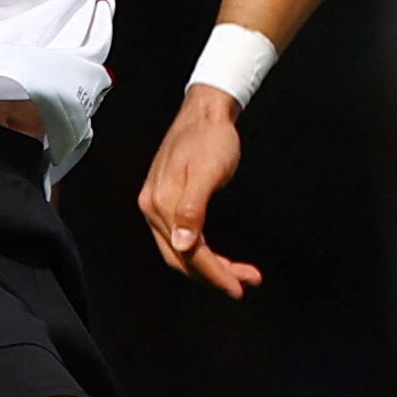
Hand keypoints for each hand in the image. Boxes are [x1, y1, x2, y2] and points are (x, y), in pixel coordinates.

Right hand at [137, 88, 260, 299]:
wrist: (206, 111)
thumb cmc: (210, 137)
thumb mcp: (207, 172)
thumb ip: (192, 210)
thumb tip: (182, 244)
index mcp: (160, 204)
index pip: (187, 252)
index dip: (214, 273)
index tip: (238, 286)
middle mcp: (153, 208)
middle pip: (181, 258)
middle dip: (213, 275)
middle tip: (243, 283)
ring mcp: (159, 205)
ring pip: (182, 251)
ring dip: (210, 267)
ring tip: (240, 273)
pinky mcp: (168, 201)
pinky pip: (183, 237)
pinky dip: (203, 252)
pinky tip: (219, 256)